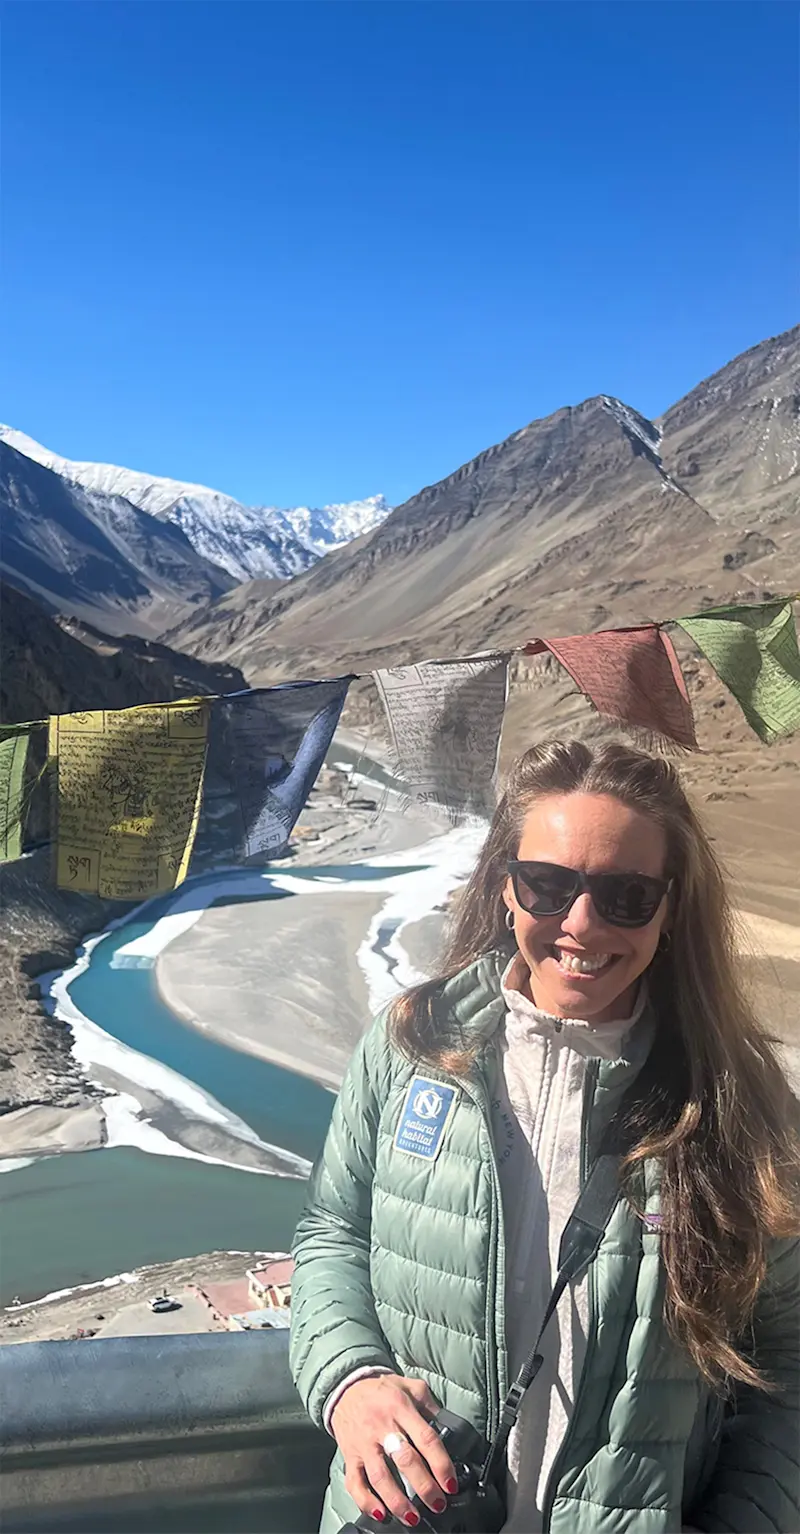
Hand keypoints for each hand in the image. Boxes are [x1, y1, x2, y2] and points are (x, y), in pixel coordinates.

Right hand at [330, 1374, 457, 1526]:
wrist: (344, 1387)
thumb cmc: (380, 1389)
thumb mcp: (408, 1385)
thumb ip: (428, 1403)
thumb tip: (446, 1424)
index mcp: (400, 1409)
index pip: (425, 1438)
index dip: (440, 1463)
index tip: (450, 1483)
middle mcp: (382, 1428)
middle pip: (405, 1461)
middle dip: (424, 1487)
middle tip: (438, 1503)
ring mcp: (364, 1444)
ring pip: (380, 1477)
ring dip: (397, 1501)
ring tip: (413, 1517)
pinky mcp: (350, 1456)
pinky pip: (355, 1482)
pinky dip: (366, 1501)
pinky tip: (380, 1514)